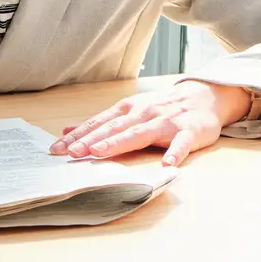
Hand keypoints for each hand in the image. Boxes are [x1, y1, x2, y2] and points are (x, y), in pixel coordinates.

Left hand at [48, 80, 254, 166]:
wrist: (204, 96)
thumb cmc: (162, 107)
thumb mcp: (129, 110)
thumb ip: (101, 122)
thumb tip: (68, 129)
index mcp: (128, 110)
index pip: (98, 123)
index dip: (78, 136)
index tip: (56, 149)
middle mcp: (143, 113)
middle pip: (114, 128)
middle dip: (91, 140)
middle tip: (71, 153)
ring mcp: (166, 122)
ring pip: (140, 133)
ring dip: (119, 142)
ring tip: (100, 153)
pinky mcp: (189, 131)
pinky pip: (181, 144)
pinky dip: (174, 153)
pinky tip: (167, 165)